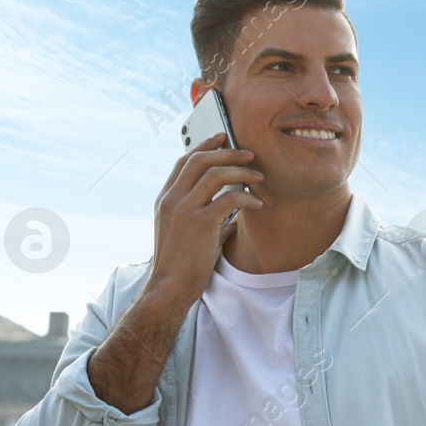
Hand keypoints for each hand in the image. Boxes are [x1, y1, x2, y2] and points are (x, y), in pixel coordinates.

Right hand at [148, 132, 264, 304]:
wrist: (169, 286)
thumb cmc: (180, 264)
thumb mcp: (184, 233)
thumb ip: (203, 217)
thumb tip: (231, 213)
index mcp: (165, 199)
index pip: (184, 162)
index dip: (204, 147)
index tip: (222, 138)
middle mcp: (172, 199)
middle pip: (199, 160)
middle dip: (227, 152)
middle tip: (250, 154)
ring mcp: (184, 210)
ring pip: (214, 175)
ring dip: (241, 172)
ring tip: (259, 177)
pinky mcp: (200, 223)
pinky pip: (229, 199)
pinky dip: (247, 198)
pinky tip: (257, 205)